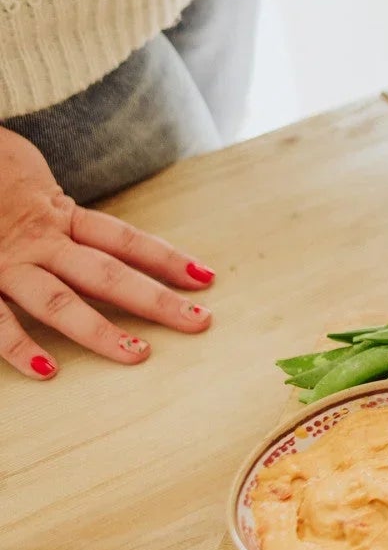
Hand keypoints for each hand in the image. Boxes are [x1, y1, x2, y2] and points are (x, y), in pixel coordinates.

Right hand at [0, 129, 213, 379]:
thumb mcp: (24, 178)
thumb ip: (55, 210)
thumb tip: (94, 235)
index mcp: (55, 215)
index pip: (123, 238)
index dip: (164, 257)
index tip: (206, 278)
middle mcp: (37, 241)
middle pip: (106, 273)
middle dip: (154, 299)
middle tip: (199, 322)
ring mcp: (3, 264)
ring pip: (58, 301)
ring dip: (98, 330)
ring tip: (138, 355)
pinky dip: (17, 346)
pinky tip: (47, 371)